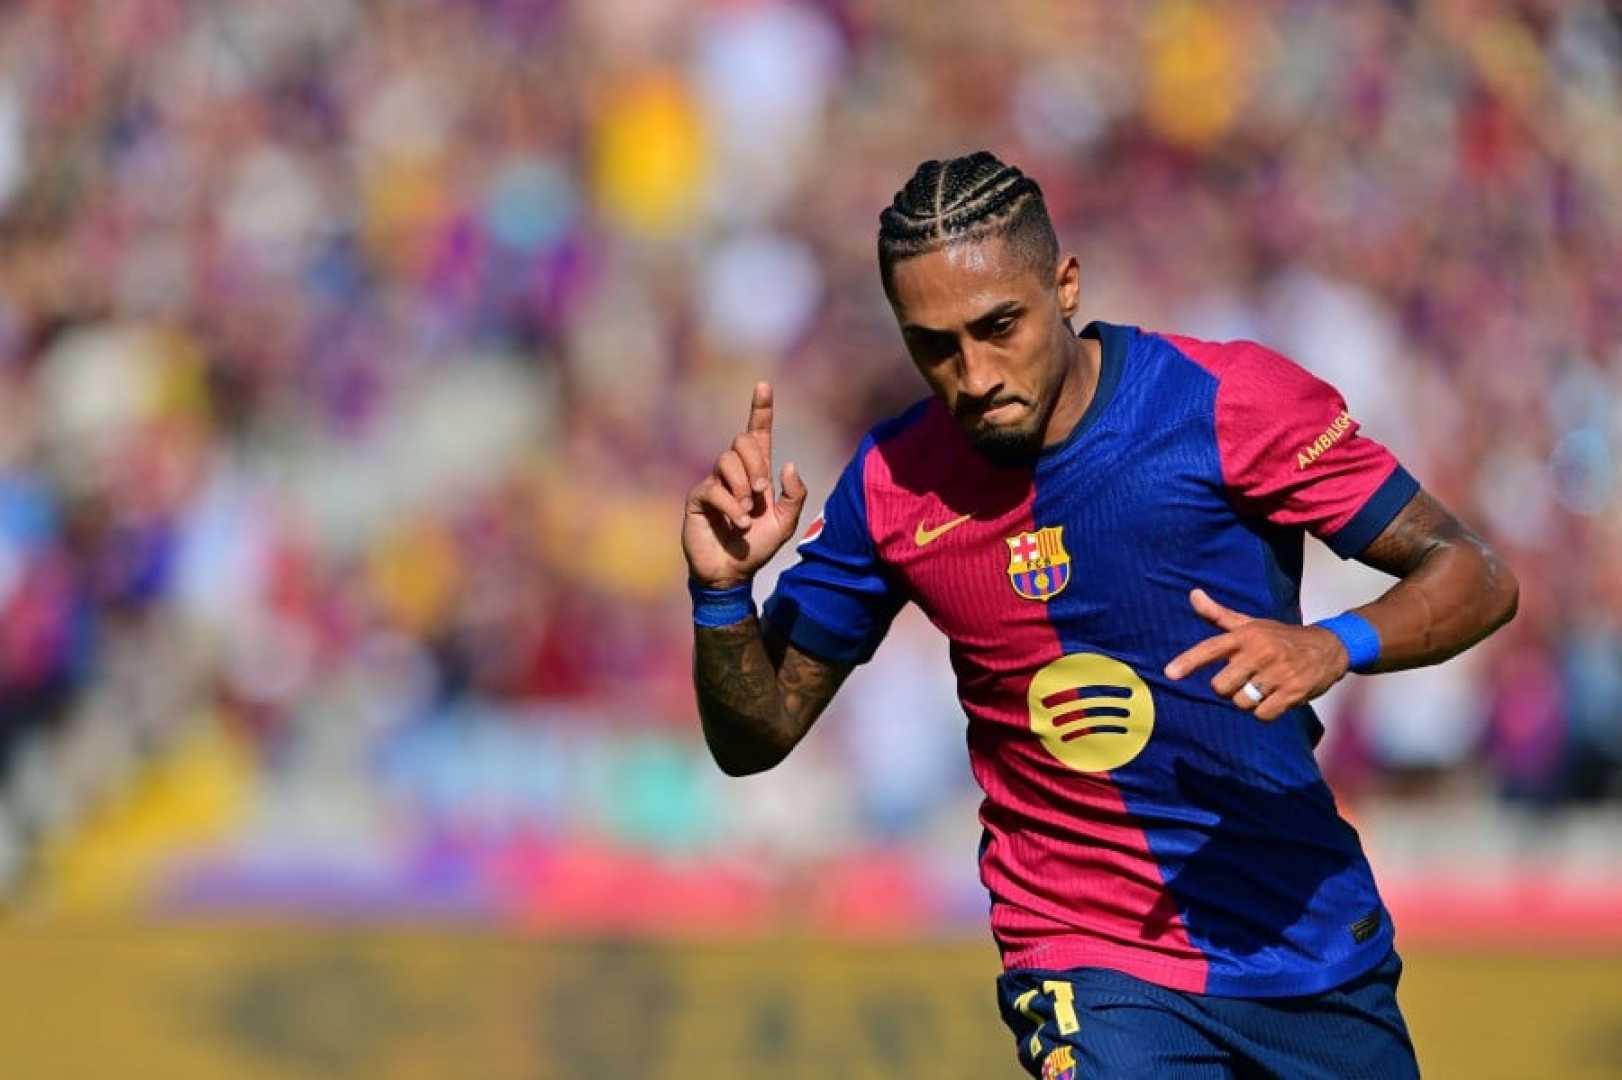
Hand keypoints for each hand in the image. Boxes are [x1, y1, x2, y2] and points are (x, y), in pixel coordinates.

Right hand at [682, 381, 807, 589]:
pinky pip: (713, 488)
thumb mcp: (786, 523)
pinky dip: (730, 506)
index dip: (760, 409)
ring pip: (726, 460)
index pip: (757, 433)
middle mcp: (734, 473)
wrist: (732, 573)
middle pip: (742, 440)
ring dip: (743, 486)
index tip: (764, 385)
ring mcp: (714, 483)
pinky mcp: (699, 498)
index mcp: (757, 473)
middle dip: (756, 462)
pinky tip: (737, 524)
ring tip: (747, 512)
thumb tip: (788, 464)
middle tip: (762, 492)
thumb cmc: (757, 547)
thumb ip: (794, 495)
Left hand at [1162, 588, 1349, 720]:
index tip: (1169, 674)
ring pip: (1241, 702)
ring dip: (1247, 701)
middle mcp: (1260, 652)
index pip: (1210, 648)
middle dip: (1227, 689)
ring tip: (1262, 687)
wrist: (1329, 647)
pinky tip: (1275, 697)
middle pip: (1221, 687)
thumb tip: (1192, 594)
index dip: (1188, 661)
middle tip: (1242, 679)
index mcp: (1246, 635)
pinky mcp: (1293, 692)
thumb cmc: (1281, 637)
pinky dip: (1265, 712)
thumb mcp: (1251, 624)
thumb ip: (1218, 615)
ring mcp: (1278, 673)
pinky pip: (1263, 715)